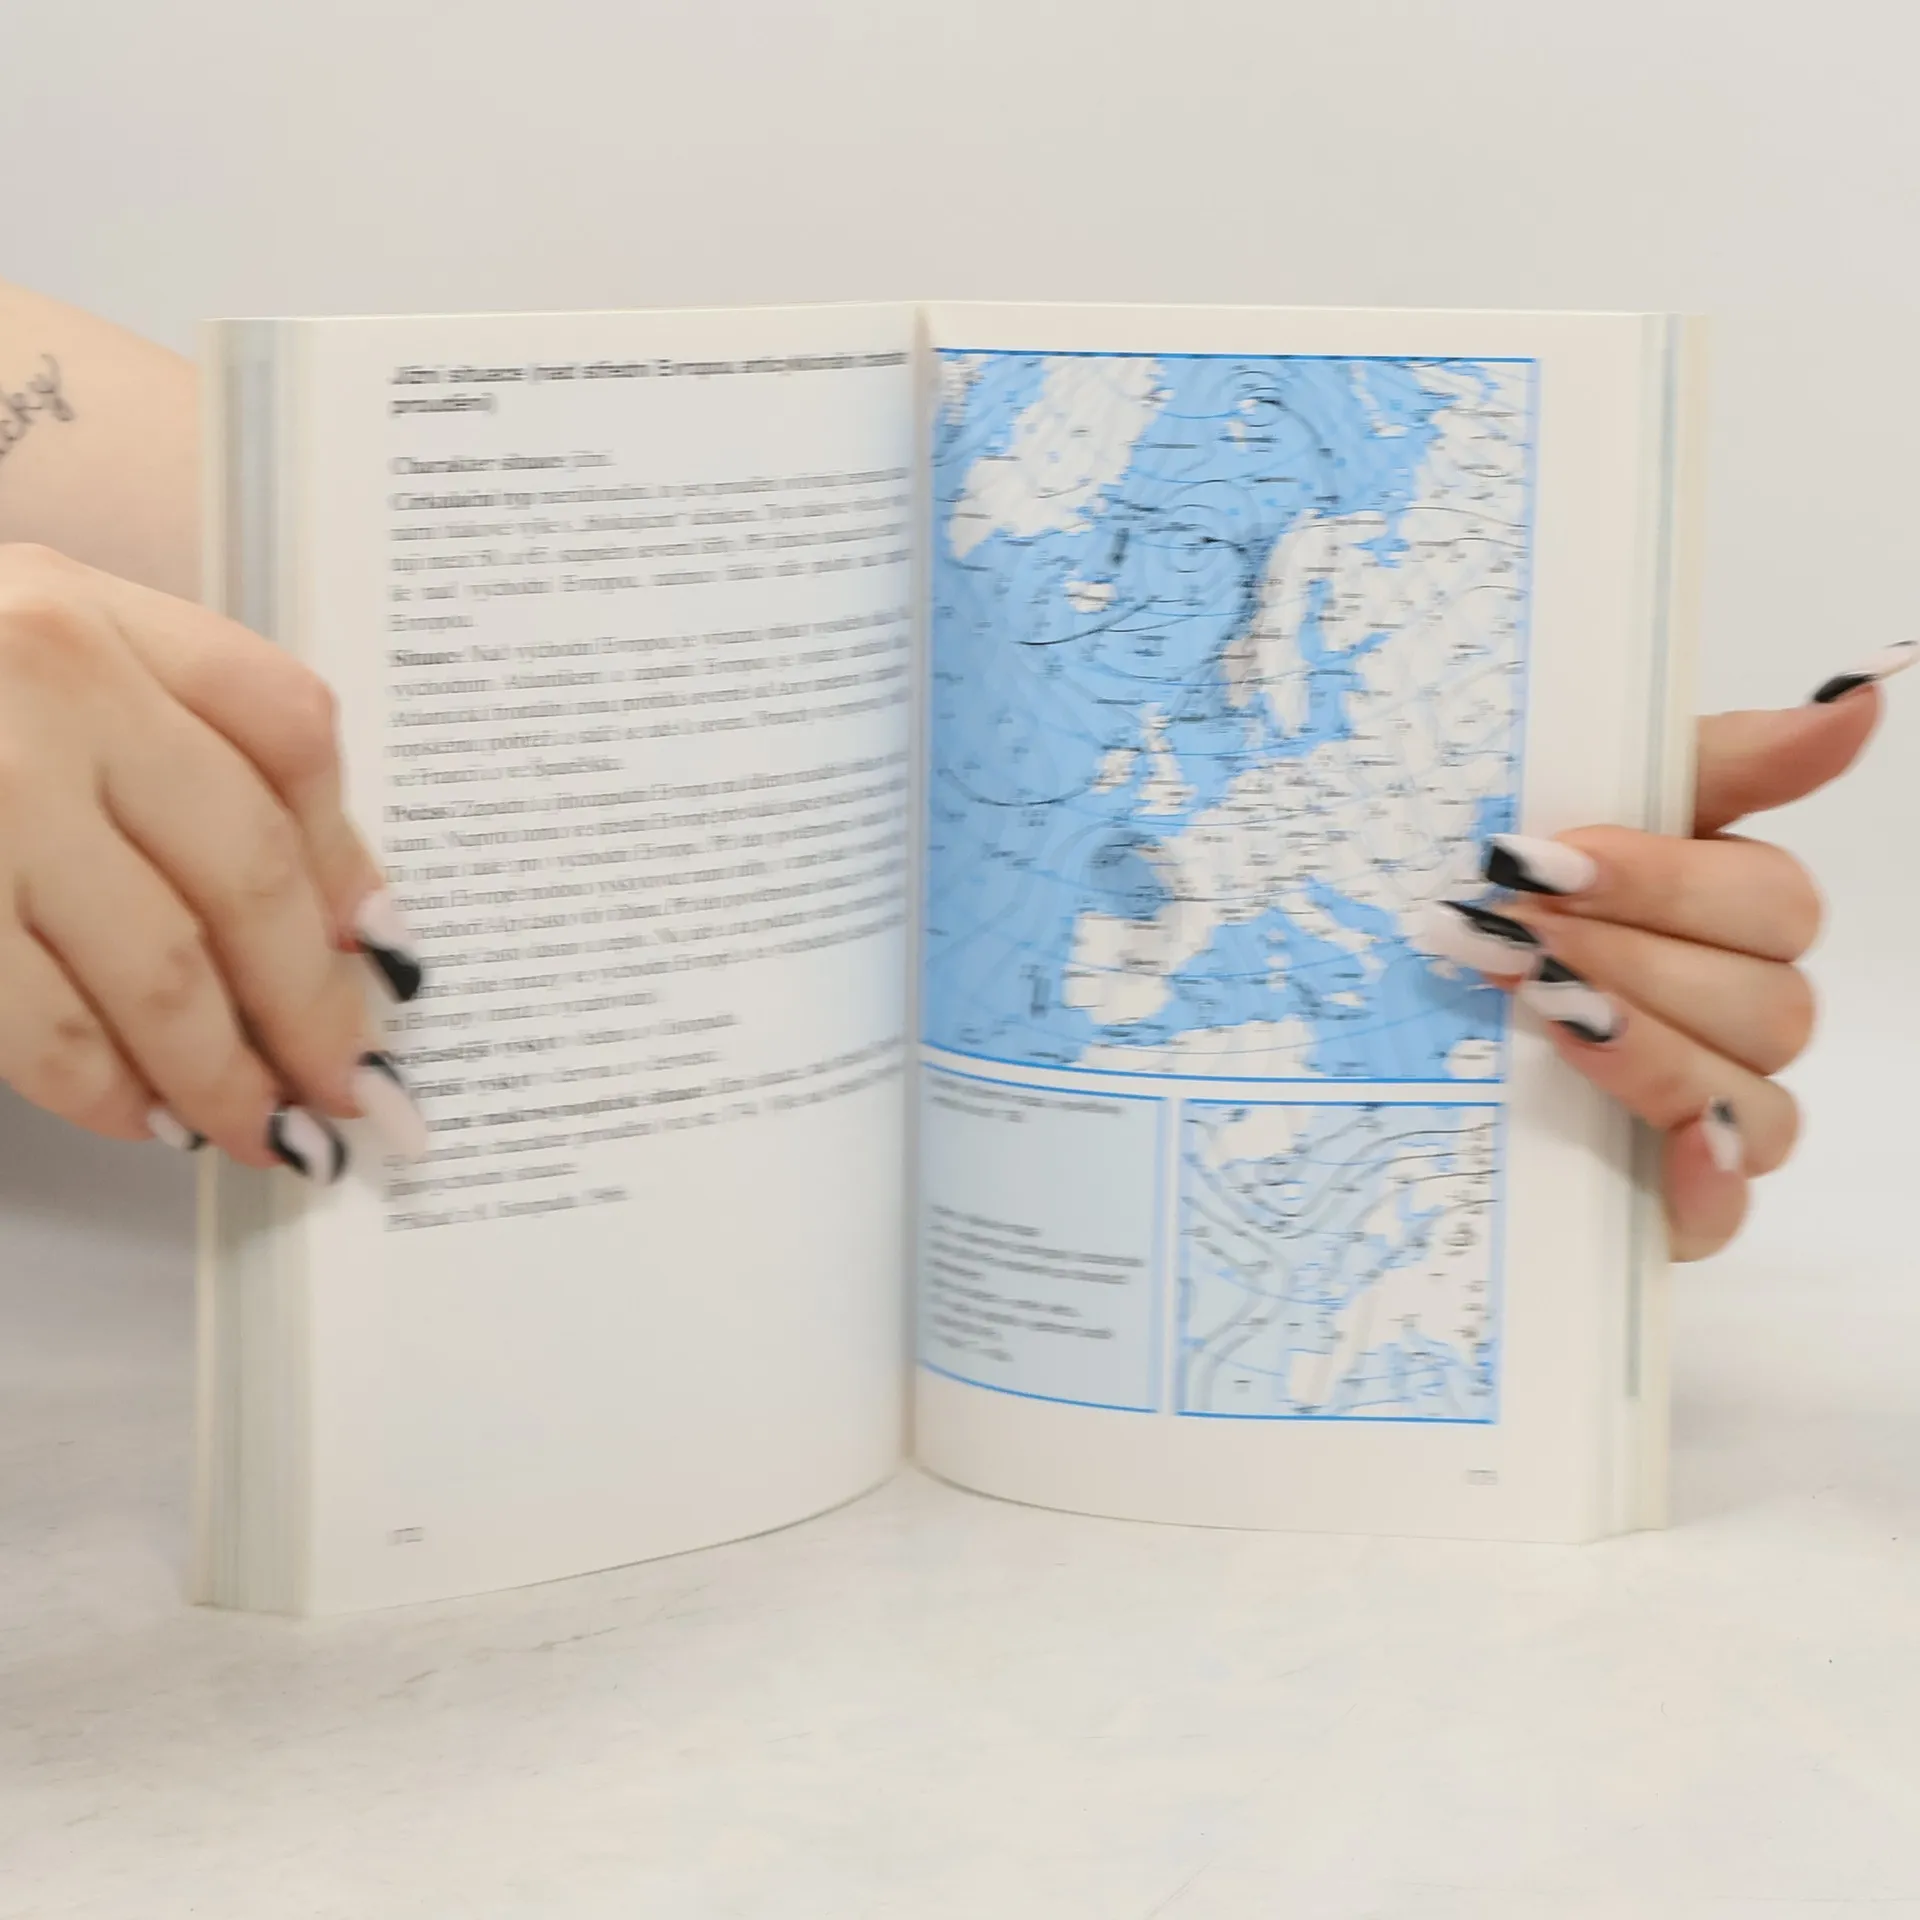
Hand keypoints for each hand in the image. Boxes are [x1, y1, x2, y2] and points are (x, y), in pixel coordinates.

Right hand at [0, 544, 427, 1178]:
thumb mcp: (26, 635)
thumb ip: (169, 721)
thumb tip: (332, 896)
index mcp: (87, 609)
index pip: (286, 724)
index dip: (354, 853)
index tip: (386, 949)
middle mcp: (40, 684)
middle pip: (250, 871)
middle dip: (317, 1004)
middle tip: (358, 1086)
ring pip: (159, 966)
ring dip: (228, 1071)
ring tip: (270, 1127)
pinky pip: (40, 1023)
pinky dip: (105, 1088)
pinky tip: (147, 1117)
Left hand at [1423, 669, 1902, 1260]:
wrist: (1391, 1021)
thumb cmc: (1505, 904)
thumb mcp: (1582, 807)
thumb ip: (1718, 759)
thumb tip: (1862, 696)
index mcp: (1730, 915)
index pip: (1769, 898)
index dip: (1665, 880)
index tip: (1548, 863)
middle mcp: (1741, 1012)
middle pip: (1766, 997)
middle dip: (1631, 958)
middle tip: (1513, 936)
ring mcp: (1717, 1110)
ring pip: (1747, 1088)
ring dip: (1647, 1047)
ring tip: (1543, 1012)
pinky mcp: (1673, 1198)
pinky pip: (1726, 1209)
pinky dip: (1709, 1184)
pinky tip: (1679, 1146)